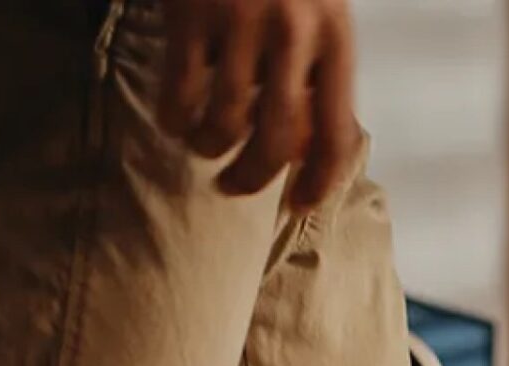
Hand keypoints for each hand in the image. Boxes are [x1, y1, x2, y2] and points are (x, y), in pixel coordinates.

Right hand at [158, 0, 357, 212]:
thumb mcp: (318, 10)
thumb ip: (318, 72)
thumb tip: (306, 151)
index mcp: (334, 34)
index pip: (334, 135)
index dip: (318, 183)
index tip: (298, 204)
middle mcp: (293, 29)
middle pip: (276, 141)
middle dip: (251, 178)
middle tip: (233, 186)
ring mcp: (240, 19)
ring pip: (226, 123)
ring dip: (208, 147)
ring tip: (200, 142)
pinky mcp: (191, 12)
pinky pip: (181, 94)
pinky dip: (174, 119)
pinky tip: (174, 119)